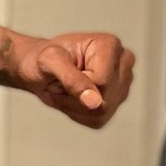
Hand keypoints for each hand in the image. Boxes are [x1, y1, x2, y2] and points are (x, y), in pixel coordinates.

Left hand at [15, 32, 134, 127]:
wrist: (42, 68)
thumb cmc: (44, 58)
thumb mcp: (49, 61)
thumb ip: (71, 79)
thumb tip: (95, 102)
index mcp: (110, 45)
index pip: (102, 82)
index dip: (76, 86)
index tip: (61, 73)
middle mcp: (123, 63)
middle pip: (103, 100)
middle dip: (73, 97)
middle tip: (59, 82)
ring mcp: (122, 83)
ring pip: (101, 112)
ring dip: (73, 106)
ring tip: (65, 89)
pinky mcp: (116, 102)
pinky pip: (97, 120)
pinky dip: (77, 114)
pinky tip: (71, 97)